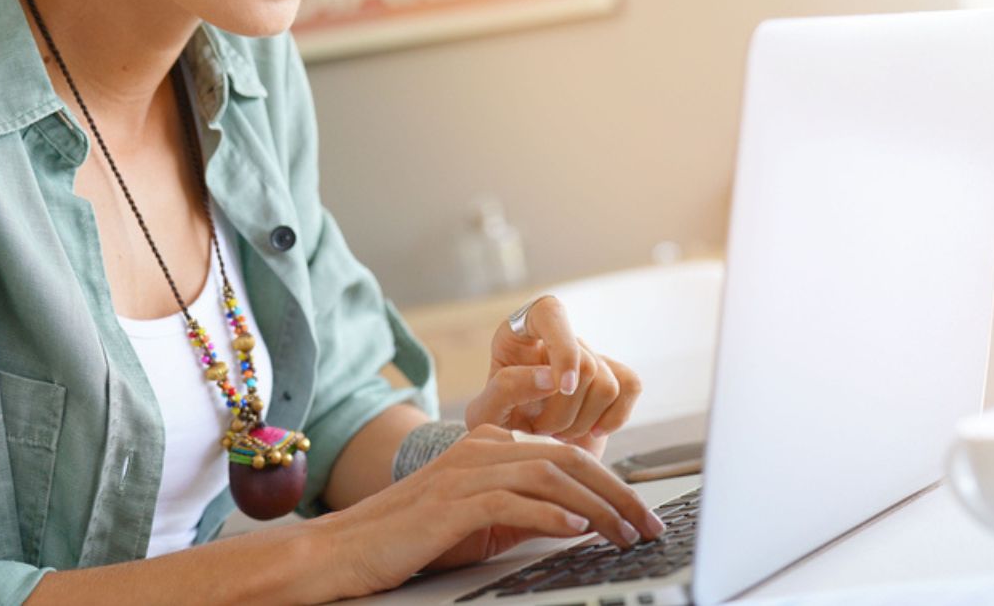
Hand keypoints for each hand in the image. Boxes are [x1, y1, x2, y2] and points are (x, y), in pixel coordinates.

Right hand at [322, 424, 664, 598]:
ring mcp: (464, 471)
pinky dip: (549, 514)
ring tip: (624, 533)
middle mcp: (480, 447)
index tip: (642, 514)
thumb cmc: (411, 539)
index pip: (566, 454)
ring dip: (595, 506)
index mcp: (489, 445)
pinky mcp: (450, 502)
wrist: (345, 548)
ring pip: (548, 475)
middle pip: (567, 458)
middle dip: (617, 493)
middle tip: (648, 525)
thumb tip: (581, 518)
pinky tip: (575, 528)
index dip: (612, 483)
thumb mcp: (479, 520)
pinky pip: (511, 500)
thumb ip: (524, 510)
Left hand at [464, 296, 642, 458]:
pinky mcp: (611, 376)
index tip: (561, 388)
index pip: (550, 313)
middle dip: (564, 411)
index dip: (563, 350)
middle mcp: (556, 337)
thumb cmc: (498, 427)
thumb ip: (507, 388)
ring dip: (582, 422)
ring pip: (607, 384)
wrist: (519, 450)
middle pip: (585, 364)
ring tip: (557, 434)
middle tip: (540, 430)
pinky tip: (592, 432)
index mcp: (518, 332)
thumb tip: (551, 378)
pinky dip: (615, 418)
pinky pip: (631, 386)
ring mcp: (586, 355)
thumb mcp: (485, 412)